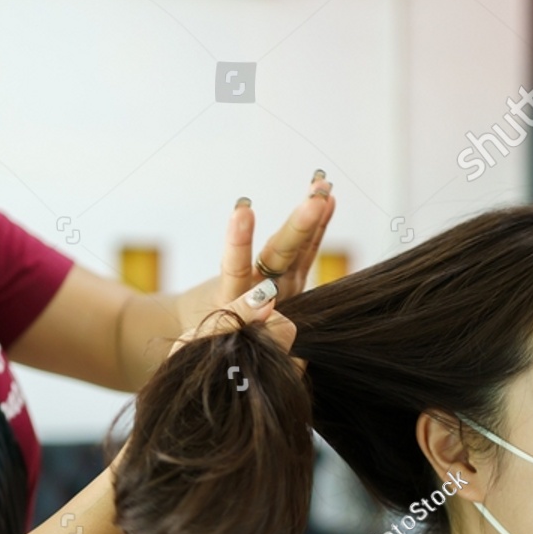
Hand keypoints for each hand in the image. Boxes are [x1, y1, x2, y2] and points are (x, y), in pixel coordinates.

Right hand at [171, 173, 335, 352]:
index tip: (242, 208)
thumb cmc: (202, 329)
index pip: (236, 270)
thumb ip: (225, 303)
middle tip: (314, 202)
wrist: (213, 346)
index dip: (240, 242)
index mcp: (232, 305)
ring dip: (311, 219)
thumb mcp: (202, 328)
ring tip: (323, 187)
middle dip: (297, 229)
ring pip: (297, 253)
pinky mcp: (290, 285)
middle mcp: (263, 297)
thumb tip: (223, 280)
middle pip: (279, 260)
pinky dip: (317, 227)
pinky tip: (330, 199)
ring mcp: (281, 292)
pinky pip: (306, 253)